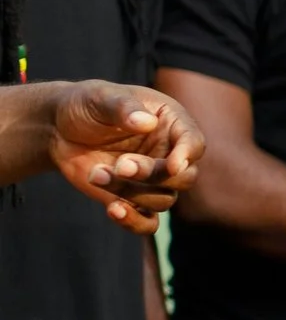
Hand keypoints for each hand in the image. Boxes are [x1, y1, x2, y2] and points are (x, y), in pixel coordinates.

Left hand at [44, 83, 203, 233]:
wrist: (57, 129)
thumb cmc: (85, 105)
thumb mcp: (100, 97)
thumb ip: (123, 106)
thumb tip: (146, 122)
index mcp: (170, 124)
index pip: (193, 143)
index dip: (187, 155)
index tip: (172, 165)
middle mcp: (169, 154)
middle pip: (184, 178)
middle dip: (154, 176)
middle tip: (121, 165)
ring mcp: (153, 181)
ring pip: (163, 199)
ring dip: (131, 192)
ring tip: (96, 174)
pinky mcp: (135, 200)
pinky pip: (148, 222)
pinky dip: (135, 222)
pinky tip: (113, 209)